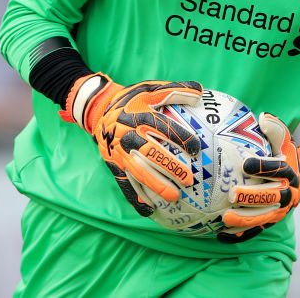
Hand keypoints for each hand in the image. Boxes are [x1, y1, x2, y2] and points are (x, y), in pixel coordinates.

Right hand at [61, 74, 202, 215]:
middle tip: (189, 180)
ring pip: (138, 171)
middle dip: (169, 167)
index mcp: (138, 115)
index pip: (161, 127)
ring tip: (174, 197)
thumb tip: (201, 90)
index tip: (195, 148)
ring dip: (155, 185)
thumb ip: (174, 90)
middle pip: (150, 153)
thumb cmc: (131, 100)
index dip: (178, 137)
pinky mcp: (113, 164)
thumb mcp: (149, 89)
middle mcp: (128, 135)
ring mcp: (120, 152)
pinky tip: (148, 210)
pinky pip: (124, 183)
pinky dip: (134, 197)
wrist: (98, 111)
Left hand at [217, 113, 299, 242]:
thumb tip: (263, 117)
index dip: (263, 167)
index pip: (278, 170)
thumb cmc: (286, 156)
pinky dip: (240, 235)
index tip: (246, 164)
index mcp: (290, 173)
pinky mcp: (271, 222)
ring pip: (262, 217)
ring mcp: (279, 211)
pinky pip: (255, 231)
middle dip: (251, 197)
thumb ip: (275, 130)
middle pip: (270, 197)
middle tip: (232, 194)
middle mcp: (287, 194)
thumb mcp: (284, 141)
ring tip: (225, 217)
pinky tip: (221, 235)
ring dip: (244, 219)